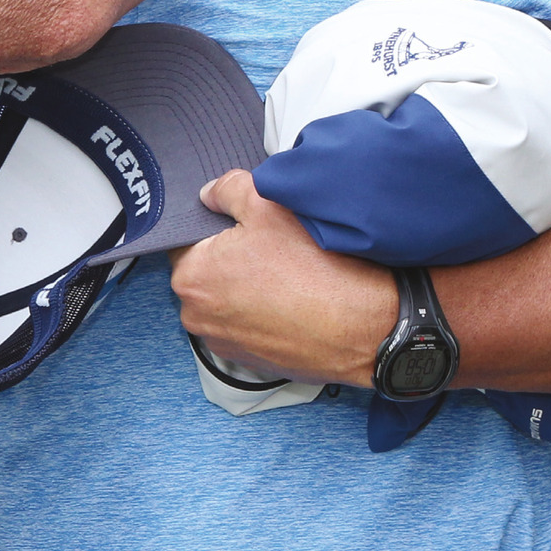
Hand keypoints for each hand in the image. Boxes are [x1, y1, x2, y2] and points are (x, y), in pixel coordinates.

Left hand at [168, 169, 395, 386]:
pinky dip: (263, 314)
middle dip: (230, 259)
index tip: (242, 227)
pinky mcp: (251, 360)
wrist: (365, 328)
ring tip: (286, 276)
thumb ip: (227, 190)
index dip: (214, 228)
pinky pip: (248, 327)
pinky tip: (292, 301)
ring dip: (247, 288)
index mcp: (192, 276)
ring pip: (226, 301)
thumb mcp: (268, 205)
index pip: (185, 240)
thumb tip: (210, 193)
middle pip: (205, 273)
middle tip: (271, 249)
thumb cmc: (316, 270)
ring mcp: (225, 343)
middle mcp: (198, 316)